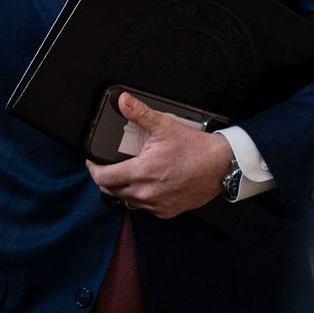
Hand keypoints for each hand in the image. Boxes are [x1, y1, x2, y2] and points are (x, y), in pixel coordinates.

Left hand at [85, 92, 233, 218]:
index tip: (92, 161)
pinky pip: (144, 208)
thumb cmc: (194, 148)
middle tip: (108, 165)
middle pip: (111, 190)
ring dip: (123, 188)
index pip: (103, 178)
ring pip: (127, 200)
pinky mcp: (166, 212)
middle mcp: (146, 193)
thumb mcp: (164, 126)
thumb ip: (139, 114)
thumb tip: (123, 100)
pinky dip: (140, 197)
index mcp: (141, 172)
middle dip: (106, 178)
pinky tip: (147, 184)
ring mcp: (156, 205)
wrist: (220, 166)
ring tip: (128, 173)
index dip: (93, 169)